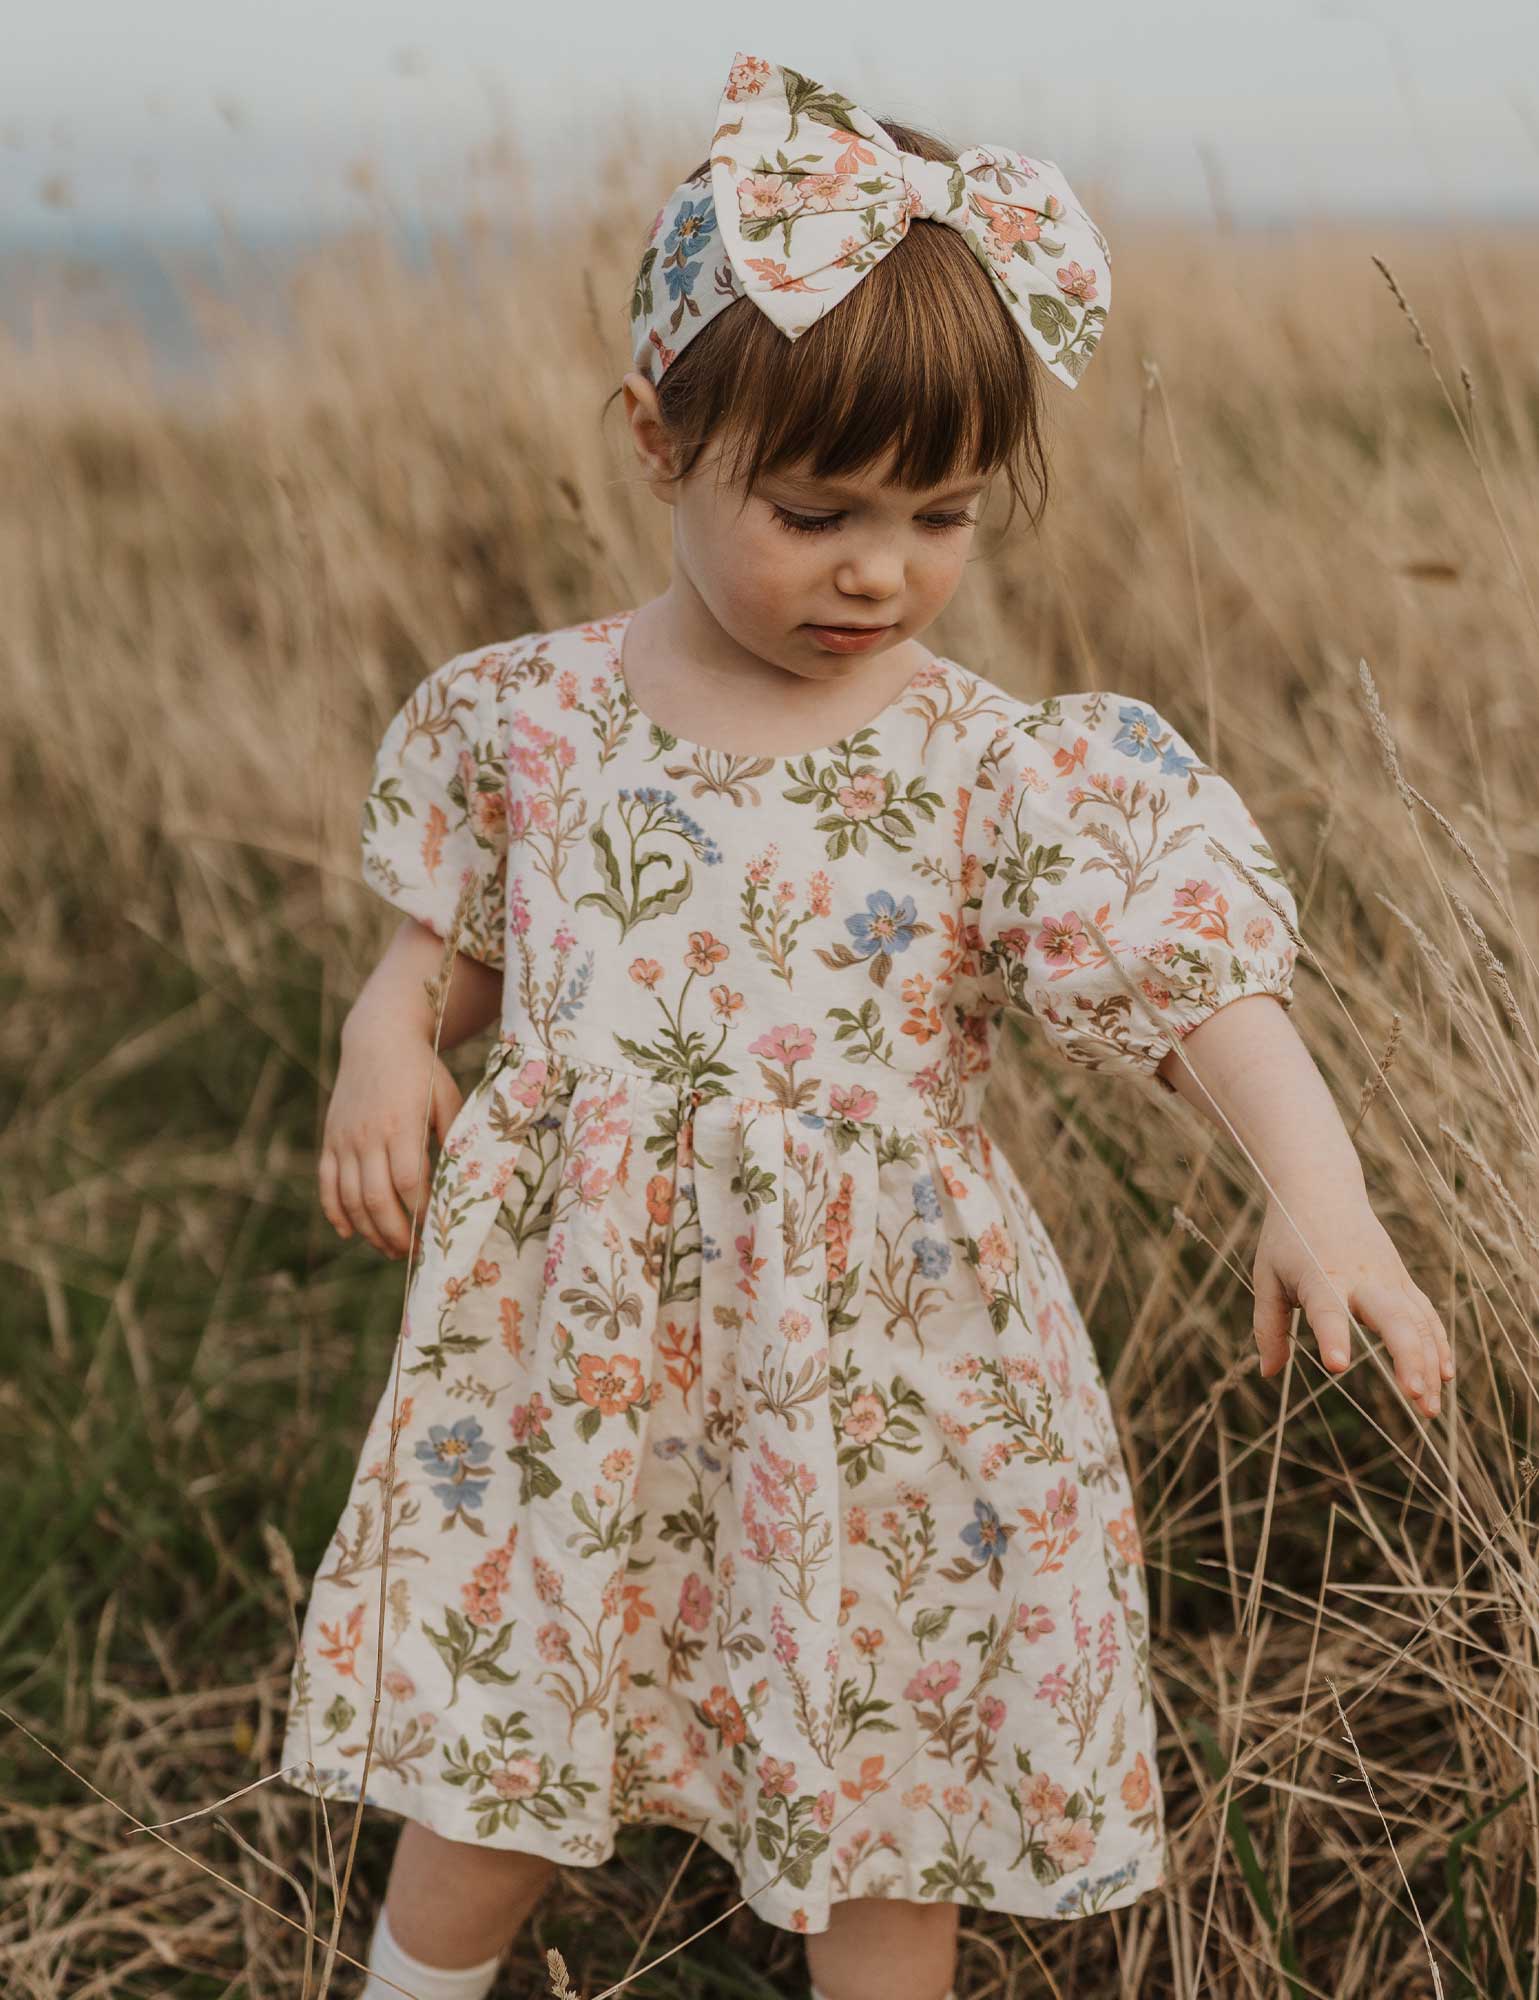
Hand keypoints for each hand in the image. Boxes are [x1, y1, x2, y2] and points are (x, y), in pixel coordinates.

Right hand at [318, 1019, 464, 1258]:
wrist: (377, 1039)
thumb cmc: (421, 1070)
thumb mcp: (447, 1095)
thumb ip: (455, 1135)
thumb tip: (465, 1178)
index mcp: (401, 1124)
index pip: (409, 1181)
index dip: (421, 1212)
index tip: (437, 1229)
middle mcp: (367, 1135)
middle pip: (376, 1197)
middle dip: (396, 1232)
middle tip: (413, 1252)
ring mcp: (344, 1139)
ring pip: (350, 1198)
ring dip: (369, 1230)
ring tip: (390, 1249)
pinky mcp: (330, 1140)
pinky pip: (327, 1184)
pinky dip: (335, 1213)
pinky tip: (350, 1233)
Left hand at [1251, 1193, 1453, 1419]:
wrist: (1322, 1188)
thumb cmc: (1288, 1236)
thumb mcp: (1267, 1277)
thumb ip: (1268, 1327)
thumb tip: (1268, 1374)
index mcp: (1321, 1276)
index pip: (1329, 1310)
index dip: (1333, 1337)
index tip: (1338, 1365)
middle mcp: (1362, 1277)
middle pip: (1393, 1317)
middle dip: (1406, 1358)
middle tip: (1413, 1398)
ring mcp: (1389, 1277)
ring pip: (1418, 1322)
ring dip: (1427, 1365)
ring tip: (1429, 1409)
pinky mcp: (1402, 1279)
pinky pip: (1426, 1315)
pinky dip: (1437, 1345)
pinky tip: (1444, 1378)